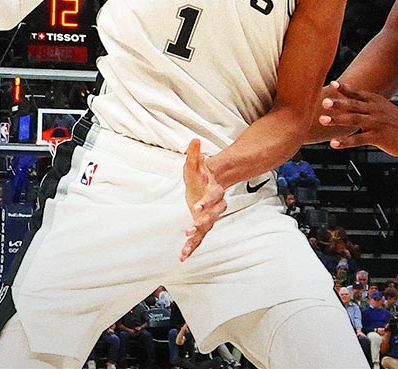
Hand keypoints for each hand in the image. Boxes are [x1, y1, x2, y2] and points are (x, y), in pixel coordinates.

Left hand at [181, 139, 224, 262]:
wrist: (210, 183)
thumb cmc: (202, 173)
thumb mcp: (196, 163)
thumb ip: (194, 153)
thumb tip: (194, 140)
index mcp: (214, 190)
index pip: (213, 196)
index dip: (206, 202)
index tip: (196, 207)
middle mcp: (214, 206)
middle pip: (212, 216)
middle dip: (201, 222)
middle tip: (191, 229)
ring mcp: (209, 217)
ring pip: (206, 229)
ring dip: (196, 239)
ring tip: (185, 248)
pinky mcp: (203, 225)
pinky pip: (200, 238)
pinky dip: (192, 248)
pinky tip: (183, 257)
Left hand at [320, 81, 397, 156]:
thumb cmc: (397, 123)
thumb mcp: (384, 108)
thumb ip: (368, 105)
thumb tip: (352, 102)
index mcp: (375, 102)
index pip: (357, 94)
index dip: (344, 89)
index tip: (333, 83)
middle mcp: (374, 110)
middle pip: (353, 105)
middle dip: (337, 103)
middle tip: (324, 101)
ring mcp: (376, 123)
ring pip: (353, 120)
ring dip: (337, 120)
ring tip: (322, 120)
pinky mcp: (378, 137)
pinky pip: (358, 139)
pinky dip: (345, 141)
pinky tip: (334, 144)